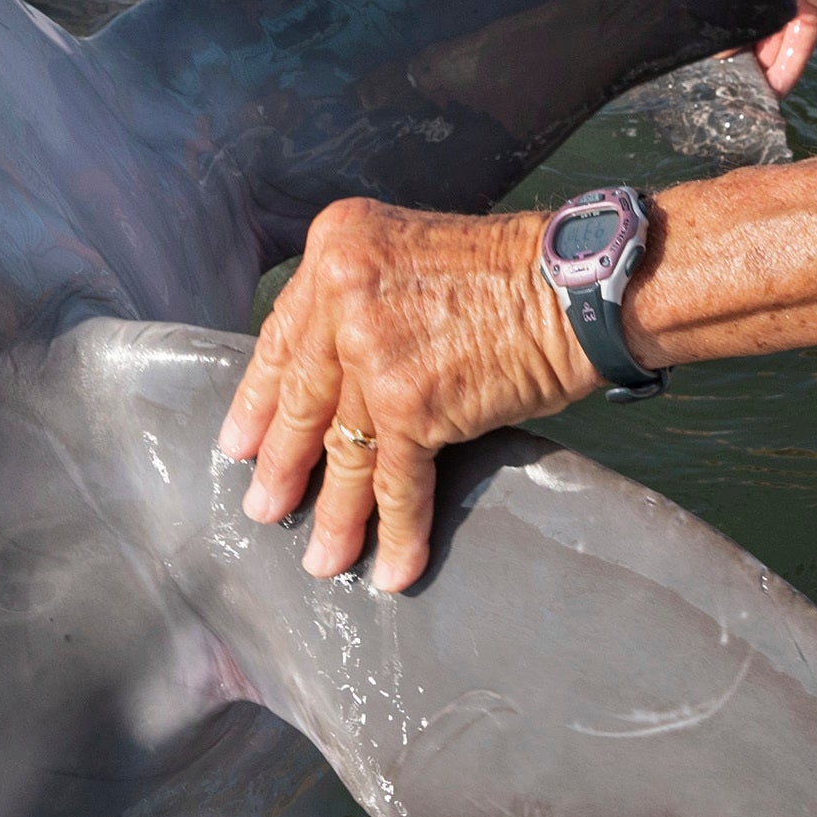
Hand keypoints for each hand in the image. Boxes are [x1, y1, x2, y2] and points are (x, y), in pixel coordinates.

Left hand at [218, 200, 597, 591]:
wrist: (576, 283)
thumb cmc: (509, 269)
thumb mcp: (406, 255)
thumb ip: (360, 302)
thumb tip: (329, 379)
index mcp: (335, 248)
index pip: (282, 338)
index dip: (259, 400)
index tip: (239, 442)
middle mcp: (342, 296)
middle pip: (303, 399)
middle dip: (284, 465)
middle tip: (264, 511)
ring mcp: (374, 352)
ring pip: (346, 449)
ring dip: (336, 515)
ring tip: (321, 560)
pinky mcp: (414, 405)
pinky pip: (398, 482)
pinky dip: (396, 532)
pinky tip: (392, 568)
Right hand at [722, 0, 816, 96]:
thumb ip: (726, 2)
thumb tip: (723, 46)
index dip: (720, 6)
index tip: (709, 32)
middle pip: (752, 12)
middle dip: (742, 42)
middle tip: (725, 69)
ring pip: (776, 33)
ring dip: (764, 63)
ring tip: (746, 90)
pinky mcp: (816, 9)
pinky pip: (800, 41)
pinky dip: (789, 66)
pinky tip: (775, 91)